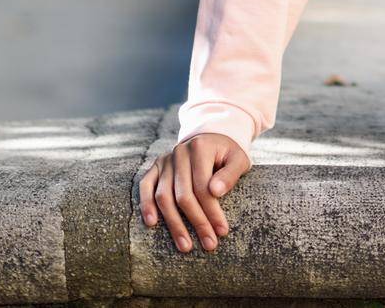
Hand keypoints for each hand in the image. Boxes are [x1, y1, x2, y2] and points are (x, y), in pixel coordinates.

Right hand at [138, 131, 250, 253]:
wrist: (212, 137)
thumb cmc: (228, 153)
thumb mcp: (239, 159)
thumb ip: (230, 174)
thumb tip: (215, 192)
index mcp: (200, 148)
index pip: (203, 187)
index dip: (212, 211)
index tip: (222, 232)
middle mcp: (179, 152)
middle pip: (183, 195)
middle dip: (197, 222)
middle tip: (209, 244)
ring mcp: (165, 159)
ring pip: (164, 195)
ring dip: (174, 223)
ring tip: (185, 246)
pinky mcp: (156, 166)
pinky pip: (145, 185)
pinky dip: (146, 204)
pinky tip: (152, 223)